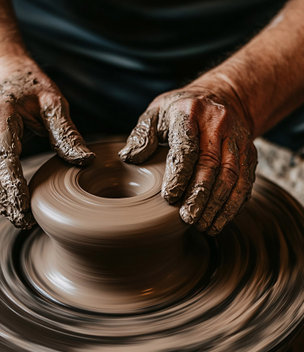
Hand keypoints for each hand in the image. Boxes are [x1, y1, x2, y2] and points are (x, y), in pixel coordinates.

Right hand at [0, 64, 93, 228]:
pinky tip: (12, 208)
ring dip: (0, 203)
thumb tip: (85, 161)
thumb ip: (67, 133)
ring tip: (22, 220)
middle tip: (26, 223)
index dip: (12, 185)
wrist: (8, 77)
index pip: (3, 158)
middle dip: (6, 202)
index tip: (25, 207)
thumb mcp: (54, 104)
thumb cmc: (32, 89)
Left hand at [119, 84, 256, 234]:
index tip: (169, 198)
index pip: (187, 148)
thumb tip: (129, 158)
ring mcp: (237, 138)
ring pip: (232, 176)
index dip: (179, 175)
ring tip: (205, 226)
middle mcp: (218, 124)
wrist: (221, 97)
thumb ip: (142, 135)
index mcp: (190, 113)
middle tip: (188, 219)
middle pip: (212, 165)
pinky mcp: (250, 152)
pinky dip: (235, 203)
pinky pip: (246, 181)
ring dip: (219, 205)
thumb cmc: (180, 110)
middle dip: (200, 196)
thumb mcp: (156, 113)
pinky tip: (222, 220)